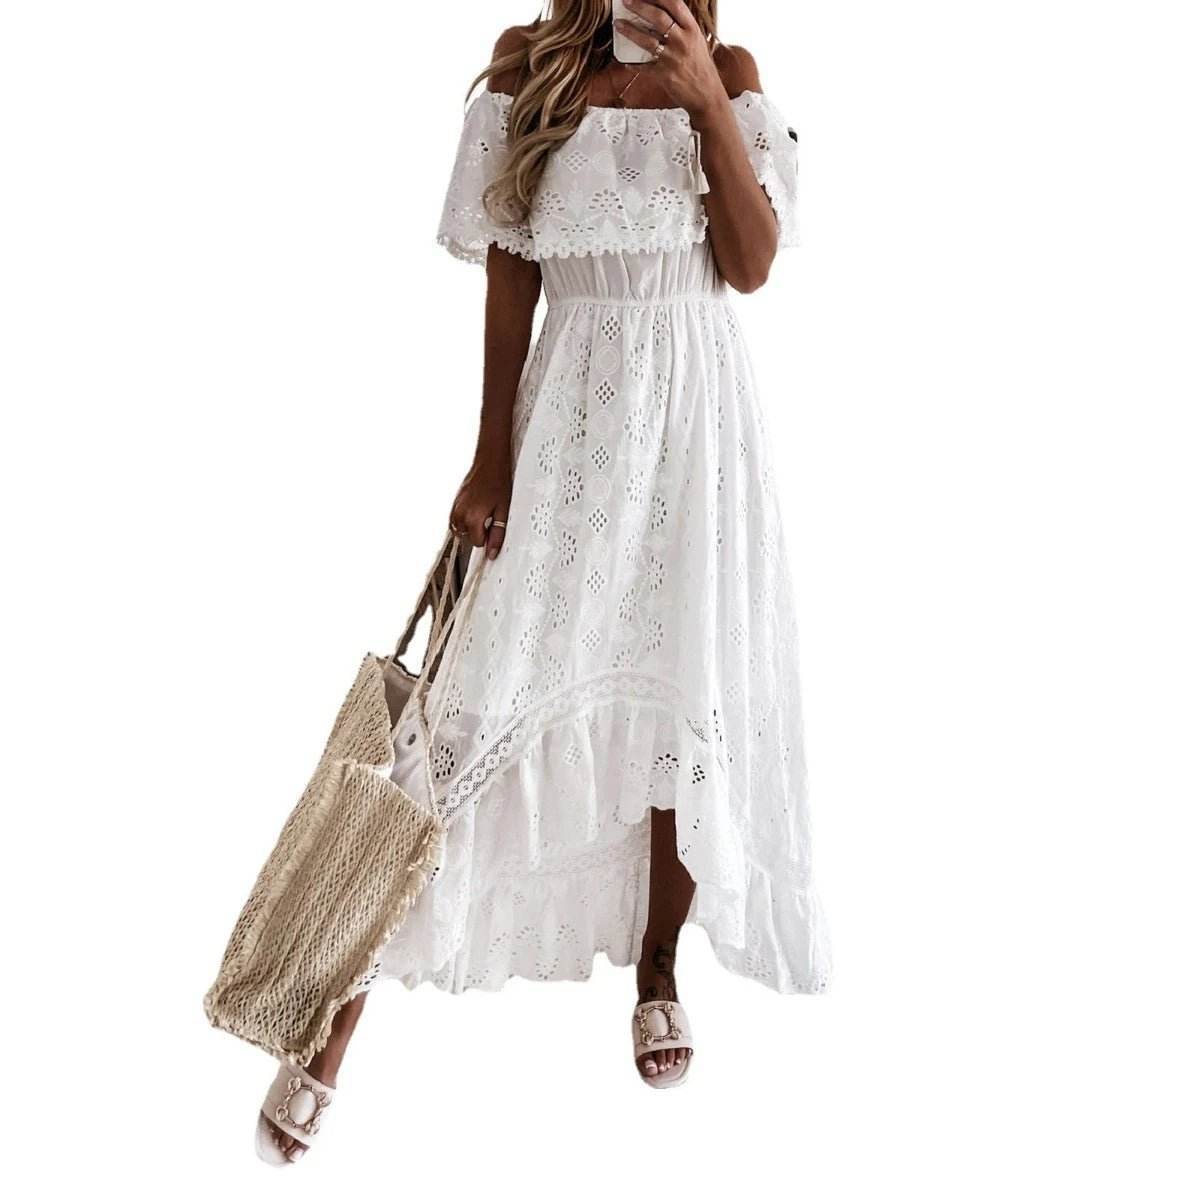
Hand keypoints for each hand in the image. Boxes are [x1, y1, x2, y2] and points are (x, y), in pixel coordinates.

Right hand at [449, 457, 510, 559]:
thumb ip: (497, 534)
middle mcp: (460, 514)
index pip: (477, 543)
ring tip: (483, 512)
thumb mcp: (504, 511)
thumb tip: (492, 553)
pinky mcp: (454, 502)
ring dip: (470, 526)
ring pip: (460, 529)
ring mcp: (455, 507)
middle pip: (467, 537)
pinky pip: (456, 519)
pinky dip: (464, 518)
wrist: (490, 463)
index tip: (494, 527)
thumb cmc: (499, 483)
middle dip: (479, 531)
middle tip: (490, 516)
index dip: (488, 537)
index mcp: (473, 518)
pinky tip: (475, 508)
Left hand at [614, 0, 725, 123]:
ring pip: (647, 40)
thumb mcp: (696, 41)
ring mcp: (673, 58)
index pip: (674, 4)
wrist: (707, 95)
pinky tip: (625, 61)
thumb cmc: (700, 67)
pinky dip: (632, 63)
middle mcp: (683, 41)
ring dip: (629, 31)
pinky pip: (643, 66)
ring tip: (618, 25)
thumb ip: (682, 27)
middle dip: (639, 7)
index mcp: (692, 30)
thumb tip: (661, 13)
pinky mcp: (664, 75)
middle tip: (626, 2)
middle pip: (658, 18)